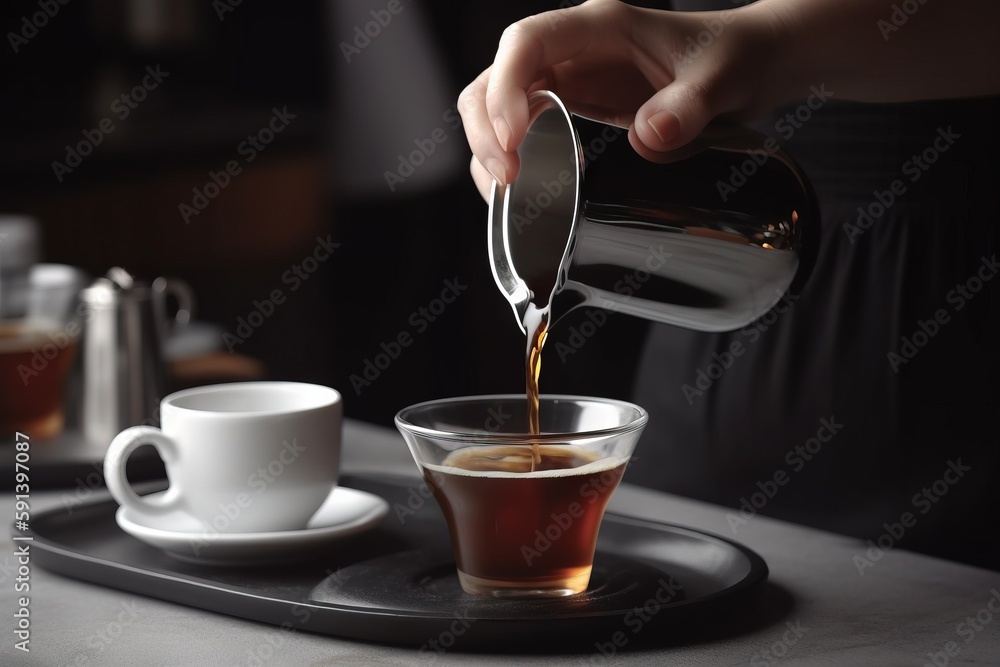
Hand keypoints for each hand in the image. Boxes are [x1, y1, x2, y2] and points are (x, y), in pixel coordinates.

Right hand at [457, 0, 782, 199]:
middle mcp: (571, 49)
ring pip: (498, 104)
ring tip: (508, 191)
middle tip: (506, 179)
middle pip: (495, 77)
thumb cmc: (734, 57)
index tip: (512, 138)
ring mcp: (566, 78)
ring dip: (490, 147)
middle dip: (487, 128)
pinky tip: (523, 190)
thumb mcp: (721, 79)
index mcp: (598, 28)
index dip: (505, 88)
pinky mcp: (570, 106)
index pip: (525, 43)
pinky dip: (510, 158)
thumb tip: (648, 136)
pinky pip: (521, 128)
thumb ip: (688, 105)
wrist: (750, 65)